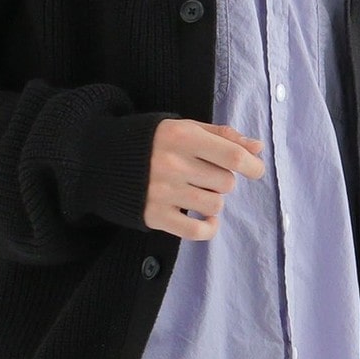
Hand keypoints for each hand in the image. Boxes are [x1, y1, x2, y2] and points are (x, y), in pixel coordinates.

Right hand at [144, 120, 264, 239]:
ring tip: (197, 191)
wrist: (102, 160)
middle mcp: (173, 164)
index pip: (233, 157)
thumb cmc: (154, 141)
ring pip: (215, 205)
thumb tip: (257, 148)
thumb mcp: (185, 127)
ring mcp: (163, 192)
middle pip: (226, 183)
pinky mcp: (154, 215)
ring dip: (213, 200)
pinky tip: (203, 218)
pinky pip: (197, 231)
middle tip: (204, 174)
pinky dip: (208, 227)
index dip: (252, 166)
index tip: (254, 169)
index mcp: (182, 136)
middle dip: (223, 180)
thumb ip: (222, 135)